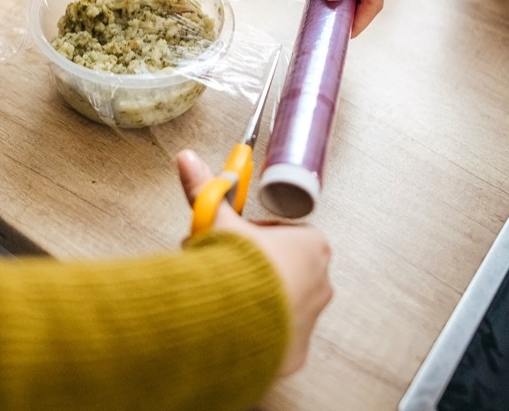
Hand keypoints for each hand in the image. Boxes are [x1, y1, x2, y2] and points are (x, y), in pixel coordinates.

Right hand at [176, 150, 332, 374]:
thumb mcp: (219, 221)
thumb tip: (187, 158)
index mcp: (311, 245)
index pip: (282, 235)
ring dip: (253, 298)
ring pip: (279, 303)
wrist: (237, 318)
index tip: (230, 242)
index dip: (251, 238)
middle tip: (220, 268)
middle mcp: (321, 281)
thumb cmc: (239, 265)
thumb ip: (206, 190)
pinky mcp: (298, 350)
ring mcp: (312, 318)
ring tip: (222, 296)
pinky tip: (234, 326)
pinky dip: (258, 333)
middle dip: (249, 268)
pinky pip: (277, 338)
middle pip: (281, 269)